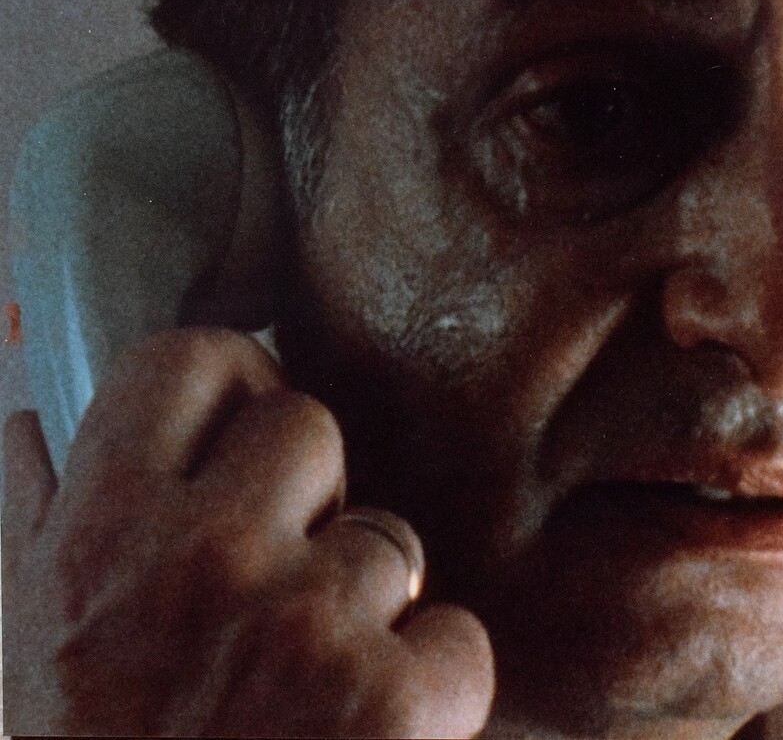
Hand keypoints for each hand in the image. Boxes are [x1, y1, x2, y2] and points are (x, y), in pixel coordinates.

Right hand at [2, 328, 492, 736]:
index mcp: (97, 536)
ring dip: (363, 612)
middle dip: (310, 495)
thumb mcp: (15, 650)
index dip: (232, 380)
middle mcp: (205, 559)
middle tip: (281, 580)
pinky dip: (431, 687)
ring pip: (391, 542)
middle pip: (314, 428)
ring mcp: (306, 626)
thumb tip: (32, 419)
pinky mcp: (395, 703)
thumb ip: (27, 524)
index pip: (188, 361)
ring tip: (302, 701)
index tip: (244, 424)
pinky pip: (455, 635)